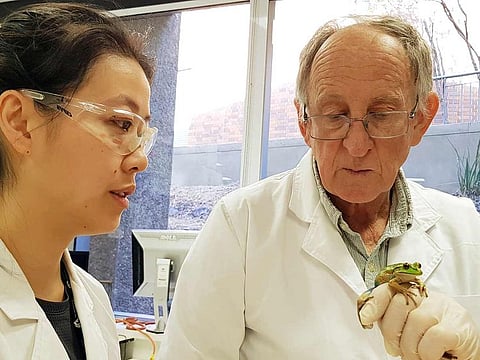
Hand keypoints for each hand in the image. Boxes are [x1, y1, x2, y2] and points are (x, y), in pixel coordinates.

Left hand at [358, 283, 479, 359]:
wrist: (465, 358)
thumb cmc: (436, 346)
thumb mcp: (409, 330)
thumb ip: (393, 321)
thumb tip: (368, 317)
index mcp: (417, 297)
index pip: (391, 288)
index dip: (376, 302)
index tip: (365, 318)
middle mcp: (431, 298)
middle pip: (399, 303)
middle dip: (392, 332)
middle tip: (397, 350)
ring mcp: (447, 310)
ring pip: (415, 322)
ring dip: (411, 348)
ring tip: (419, 357)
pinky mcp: (458, 327)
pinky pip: (433, 338)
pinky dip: (427, 354)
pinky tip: (434, 356)